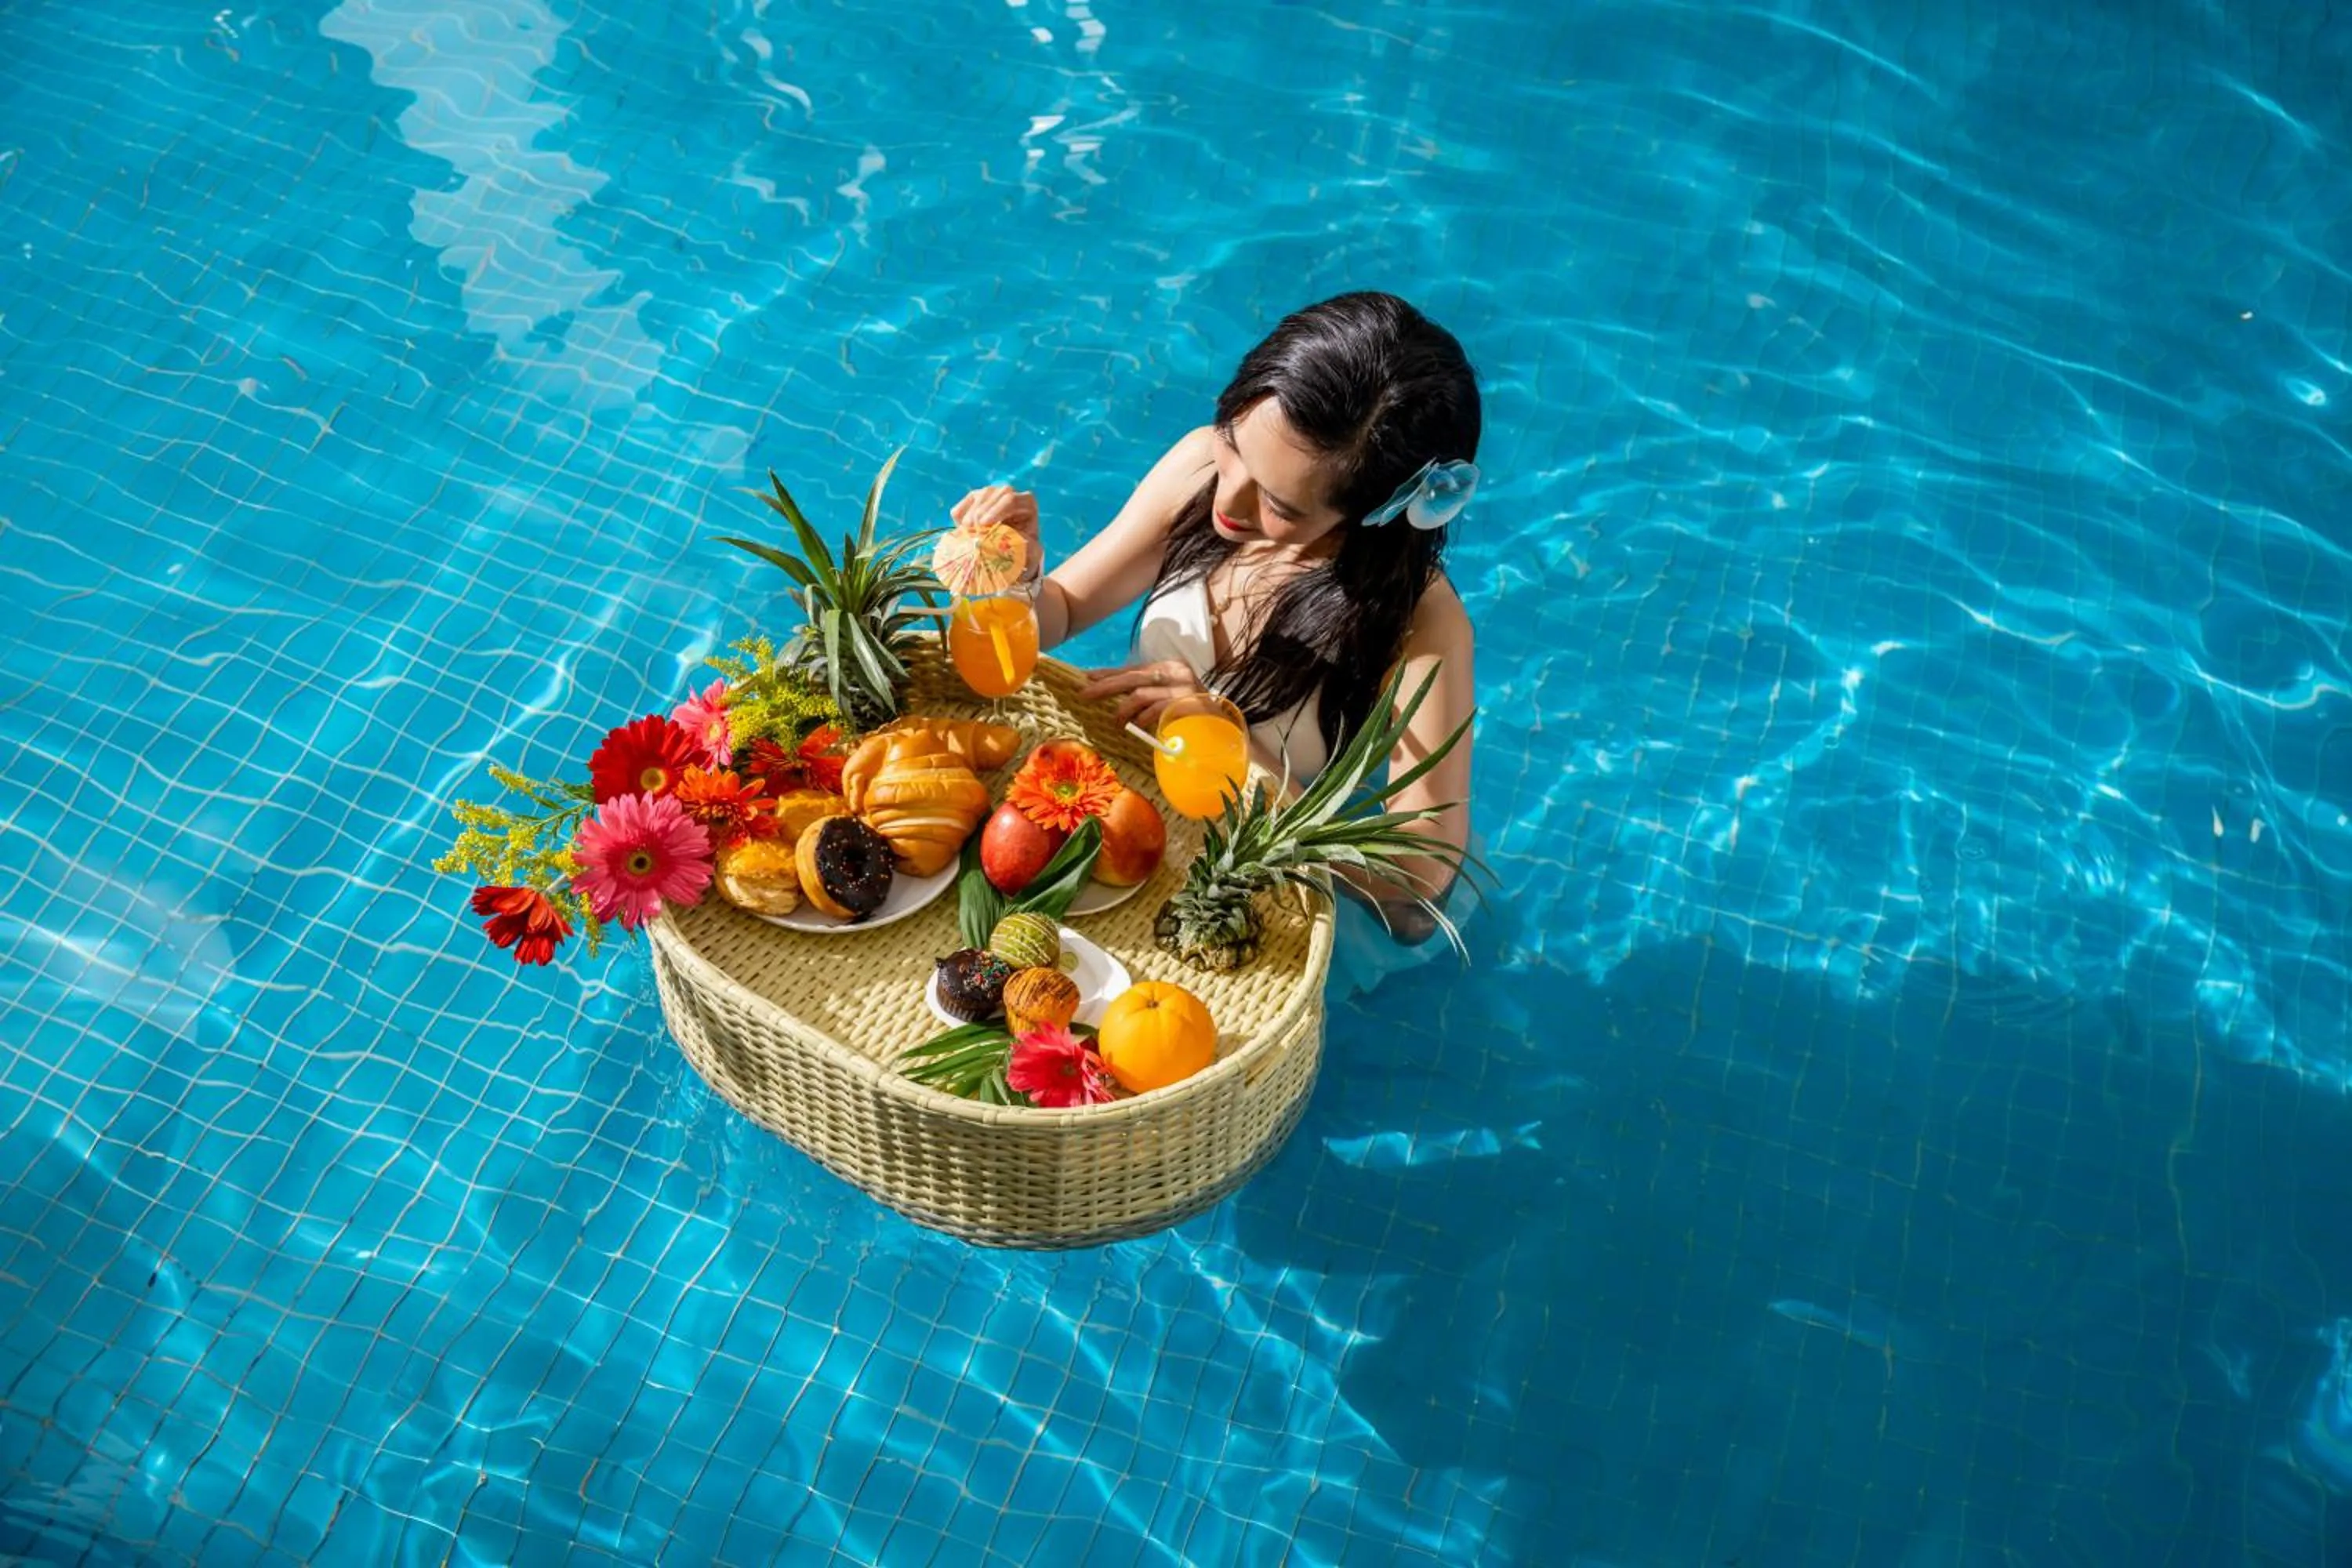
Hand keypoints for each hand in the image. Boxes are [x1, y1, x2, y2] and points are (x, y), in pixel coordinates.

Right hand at [950, 484, 1041, 577]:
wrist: (1011, 556)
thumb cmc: (1024, 553)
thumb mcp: (1030, 552)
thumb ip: (1023, 544)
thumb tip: (1008, 539)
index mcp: (1027, 503)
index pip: (1011, 500)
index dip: (996, 510)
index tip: (984, 525)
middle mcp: (1009, 494)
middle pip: (992, 493)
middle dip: (980, 511)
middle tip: (972, 528)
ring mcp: (992, 495)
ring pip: (978, 495)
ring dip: (970, 513)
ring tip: (967, 530)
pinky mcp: (976, 500)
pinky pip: (966, 502)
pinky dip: (961, 513)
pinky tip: (961, 528)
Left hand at [1077, 658, 1207, 730]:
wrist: (1224, 727)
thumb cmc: (1193, 714)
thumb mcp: (1169, 695)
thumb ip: (1147, 692)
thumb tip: (1113, 693)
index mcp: (1170, 667)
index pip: (1135, 669)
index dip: (1110, 673)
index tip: (1088, 677)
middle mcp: (1177, 672)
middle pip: (1133, 677)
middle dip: (1106, 685)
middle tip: (1085, 694)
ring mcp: (1182, 687)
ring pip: (1141, 694)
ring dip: (1123, 708)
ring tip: (1114, 720)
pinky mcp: (1186, 704)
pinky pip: (1155, 710)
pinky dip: (1142, 718)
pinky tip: (1135, 725)